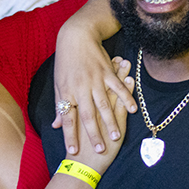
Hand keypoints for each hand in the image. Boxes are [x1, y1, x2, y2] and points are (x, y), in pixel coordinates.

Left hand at [53, 41, 136, 156]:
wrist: (75, 37)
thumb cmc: (65, 63)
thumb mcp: (59, 84)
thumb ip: (60, 106)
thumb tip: (55, 125)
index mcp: (67, 92)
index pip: (67, 118)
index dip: (69, 135)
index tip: (73, 151)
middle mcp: (80, 87)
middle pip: (87, 115)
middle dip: (93, 134)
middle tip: (99, 150)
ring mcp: (95, 80)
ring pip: (104, 105)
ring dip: (110, 122)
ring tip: (115, 137)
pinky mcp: (107, 72)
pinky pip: (118, 87)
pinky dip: (126, 98)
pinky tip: (133, 110)